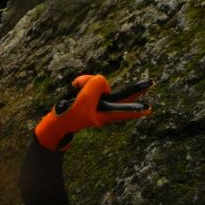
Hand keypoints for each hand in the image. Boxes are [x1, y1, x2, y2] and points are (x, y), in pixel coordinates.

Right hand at [34, 75, 152, 150]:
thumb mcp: (83, 98)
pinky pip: (90, 86)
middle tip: (150, 85)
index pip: (125, 109)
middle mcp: (104, 110)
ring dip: (89, 82)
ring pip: (100, 86)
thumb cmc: (68, 114)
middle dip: (133, 92)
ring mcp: (96, 105)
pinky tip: (75, 86)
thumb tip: (101, 81)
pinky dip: (83, 83)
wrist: (55, 123)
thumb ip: (95, 85)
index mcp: (105, 115)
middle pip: (121, 98)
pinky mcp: (88, 100)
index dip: (136, 107)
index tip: (149, 108)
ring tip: (76, 86)